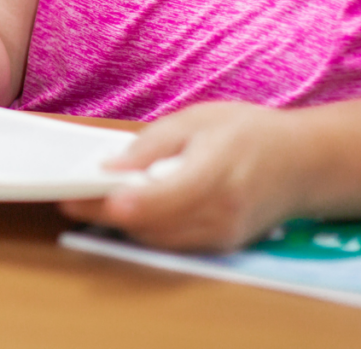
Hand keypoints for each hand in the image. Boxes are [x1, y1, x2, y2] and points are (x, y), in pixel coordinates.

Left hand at [60, 101, 307, 251]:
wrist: (300, 162)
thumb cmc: (245, 131)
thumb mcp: (194, 120)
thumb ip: (150, 145)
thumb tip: (109, 167)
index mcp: (214, 173)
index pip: (160, 198)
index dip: (118, 202)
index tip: (80, 196)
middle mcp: (220, 213)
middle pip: (151, 224)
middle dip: (104, 213)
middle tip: (66, 196)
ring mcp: (222, 236)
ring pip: (156, 239)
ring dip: (119, 224)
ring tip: (82, 201)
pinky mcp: (220, 246)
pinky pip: (171, 242)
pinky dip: (143, 228)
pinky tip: (119, 210)